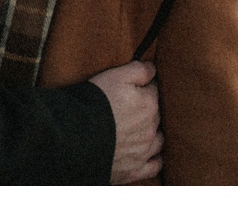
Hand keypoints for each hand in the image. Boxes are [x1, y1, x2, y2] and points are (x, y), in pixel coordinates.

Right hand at [89, 60, 162, 183]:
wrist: (78, 137)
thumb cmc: (95, 102)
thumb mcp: (114, 76)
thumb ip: (137, 70)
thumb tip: (153, 68)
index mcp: (149, 105)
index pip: (154, 90)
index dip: (145, 86)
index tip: (137, 85)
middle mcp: (152, 129)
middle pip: (157, 115)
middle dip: (150, 110)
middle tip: (134, 105)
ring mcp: (145, 151)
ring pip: (160, 141)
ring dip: (155, 135)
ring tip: (143, 129)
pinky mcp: (135, 169)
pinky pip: (154, 166)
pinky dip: (154, 160)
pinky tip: (149, 155)